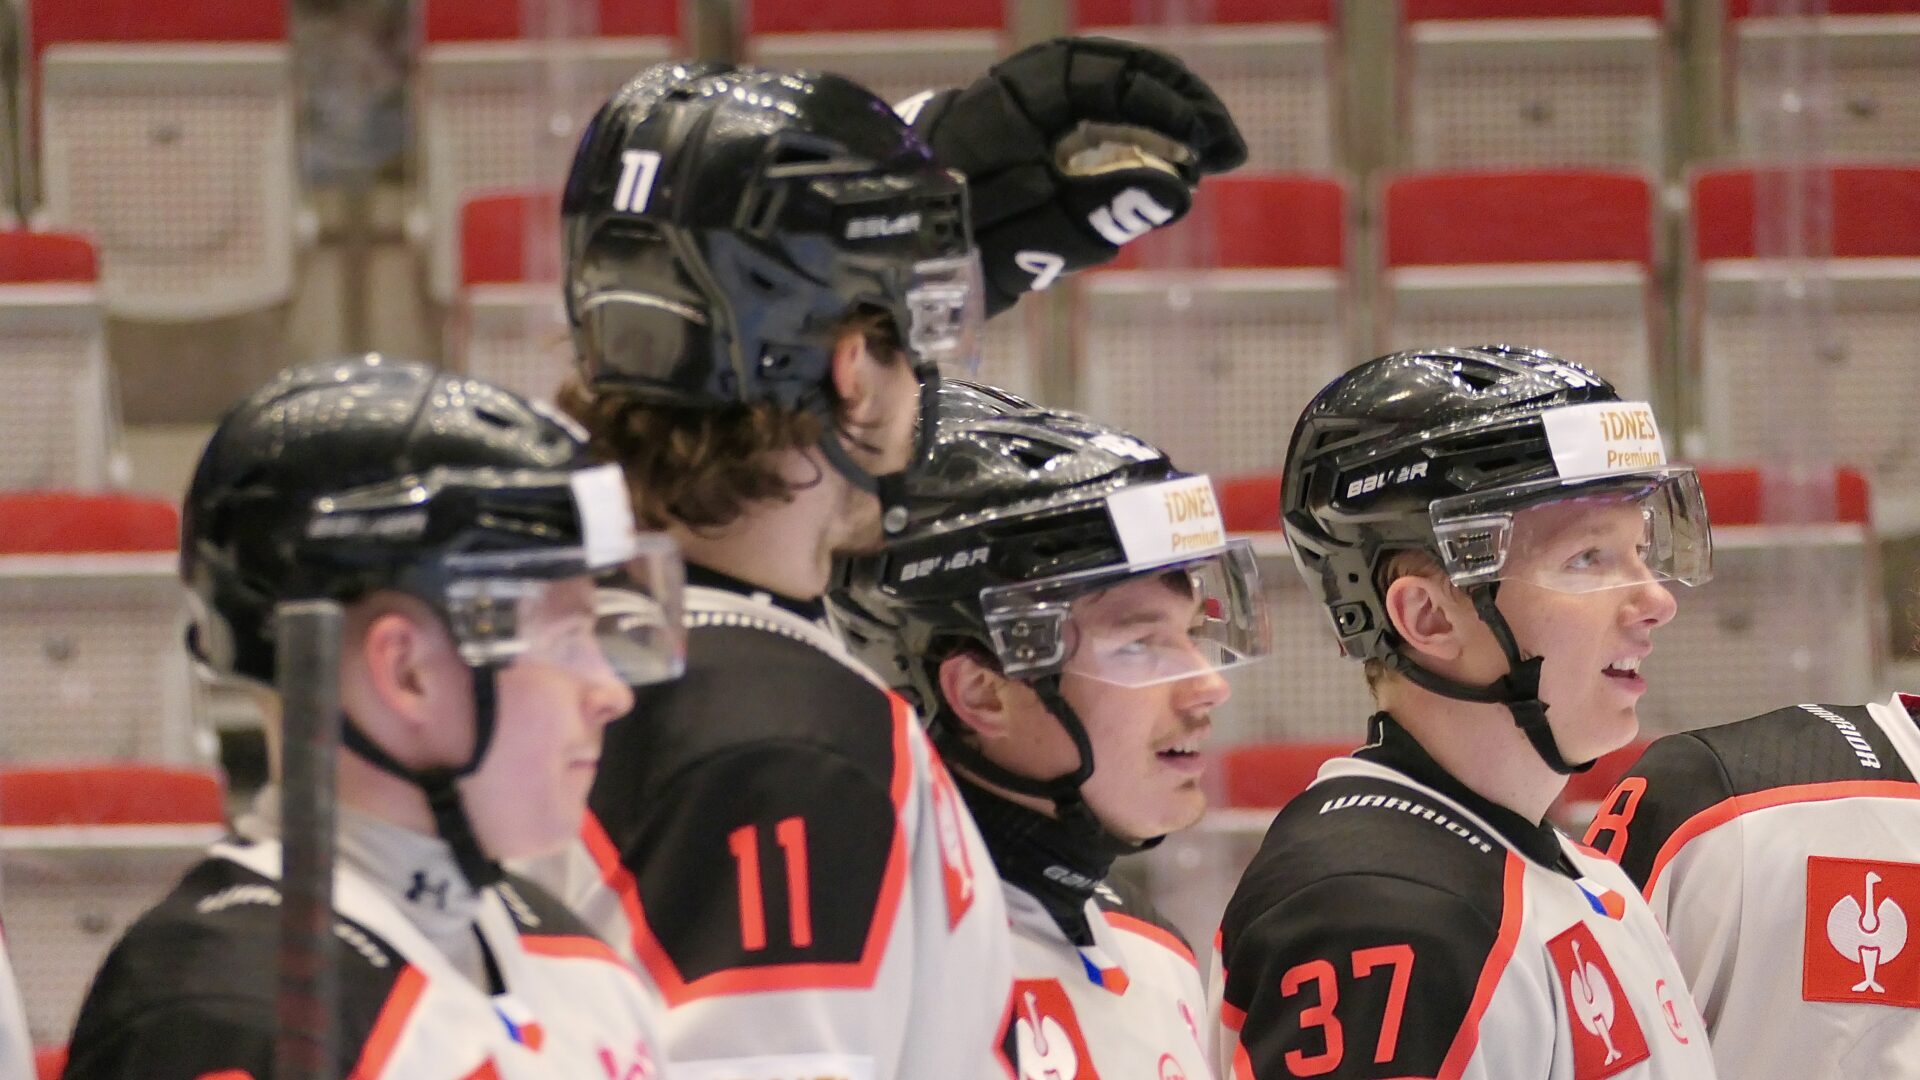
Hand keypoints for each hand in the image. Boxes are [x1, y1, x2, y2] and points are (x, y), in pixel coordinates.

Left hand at [906, 36, 1246, 315]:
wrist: (881, 260)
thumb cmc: (942, 252)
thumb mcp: (1021, 246)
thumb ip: (1094, 216)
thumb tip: (1177, 191)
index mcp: (1009, 104)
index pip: (1105, 76)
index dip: (1163, 104)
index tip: (1202, 148)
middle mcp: (1017, 93)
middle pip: (1117, 71)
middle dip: (1178, 103)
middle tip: (1227, 151)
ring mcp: (1022, 114)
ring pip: (1109, 93)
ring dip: (1162, 117)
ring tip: (1204, 158)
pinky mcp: (1027, 140)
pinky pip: (1091, 121)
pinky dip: (1133, 137)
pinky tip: (1161, 168)